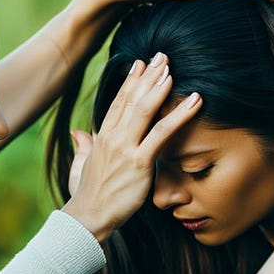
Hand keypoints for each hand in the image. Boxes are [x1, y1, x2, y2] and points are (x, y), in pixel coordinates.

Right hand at [61, 53, 201, 241]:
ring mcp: (126, 147)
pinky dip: (180, 114)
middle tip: (162, 56)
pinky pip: (163, 133)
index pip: (118, 101)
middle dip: (149, 75)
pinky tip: (195, 101)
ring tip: (174, 70)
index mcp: (101, 136)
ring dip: (161, 86)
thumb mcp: (81, 166)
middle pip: (132, 98)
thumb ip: (82, 146)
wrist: (86, 218)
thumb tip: (77, 133)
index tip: (140, 63)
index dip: (130, 81)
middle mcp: (112, 137)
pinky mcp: (140, 161)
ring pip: (146, 109)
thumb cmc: (86, 194)